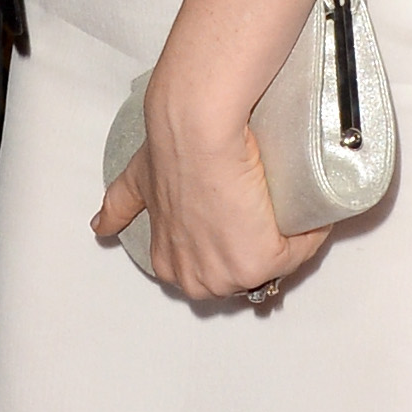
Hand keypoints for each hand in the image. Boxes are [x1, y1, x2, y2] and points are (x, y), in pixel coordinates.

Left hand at [92, 69, 326, 308]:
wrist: (197, 131)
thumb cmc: (170, 151)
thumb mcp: (135, 186)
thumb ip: (119, 206)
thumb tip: (101, 227)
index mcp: (170, 265)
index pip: (213, 266)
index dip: (235, 238)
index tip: (246, 212)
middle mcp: (195, 280)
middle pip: (246, 270)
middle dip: (264, 240)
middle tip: (268, 200)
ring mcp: (226, 276)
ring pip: (276, 262)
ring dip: (290, 236)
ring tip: (285, 197)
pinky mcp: (259, 263)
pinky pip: (300, 250)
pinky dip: (311, 230)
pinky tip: (307, 205)